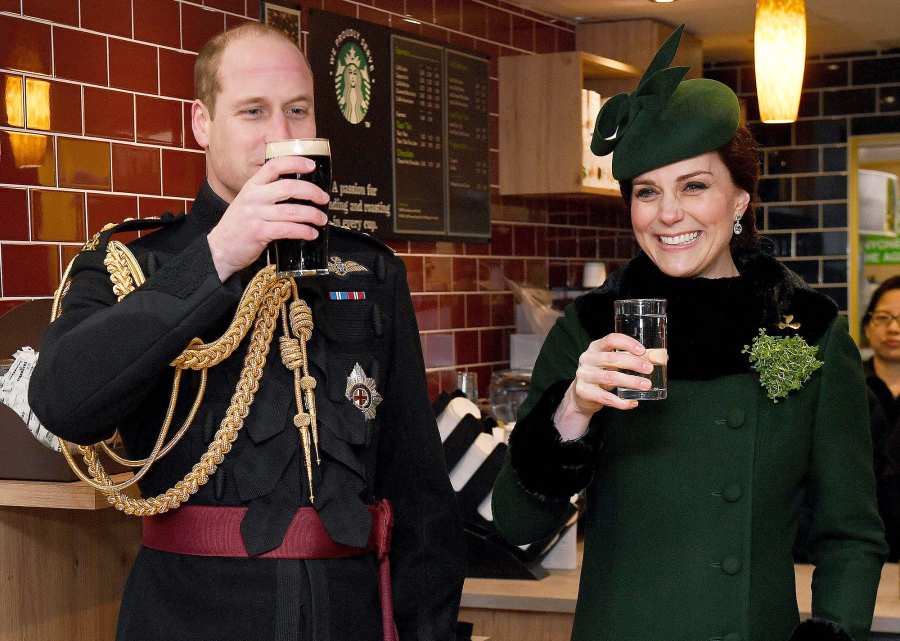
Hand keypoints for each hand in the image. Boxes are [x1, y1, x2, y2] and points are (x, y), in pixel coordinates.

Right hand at [206, 155, 329, 281]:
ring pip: (292, 211)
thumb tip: (299, 193)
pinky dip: (304, 231)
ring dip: (312, 215)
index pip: (274, 166)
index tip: (312, 166)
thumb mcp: (249, 203)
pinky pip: (288, 229)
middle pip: (289, 187)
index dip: (295, 163)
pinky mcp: (259, 232)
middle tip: (324, 198)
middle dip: (312, 192)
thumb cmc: (239, 226)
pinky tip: (311, 234)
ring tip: (322, 219)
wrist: (219, 248)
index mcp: (252, 186)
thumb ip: (268, 195)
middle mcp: (253, 197)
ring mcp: (255, 214)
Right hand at [553, 333, 655, 439]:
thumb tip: (662, 356)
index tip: (643, 351)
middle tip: (649, 369)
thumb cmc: (604, 373)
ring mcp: (584, 375)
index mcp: (596, 347)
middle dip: (633, 363)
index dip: (627, 343)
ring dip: (630, 381)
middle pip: (611, 359)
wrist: (582, 395)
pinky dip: (621, 402)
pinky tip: (633, 403)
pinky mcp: (583, 391)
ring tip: (646, 385)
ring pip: (609, 377)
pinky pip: (604, 397)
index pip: (611, 339)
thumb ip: (637, 358)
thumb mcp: (616, 363)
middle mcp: (587, 359)